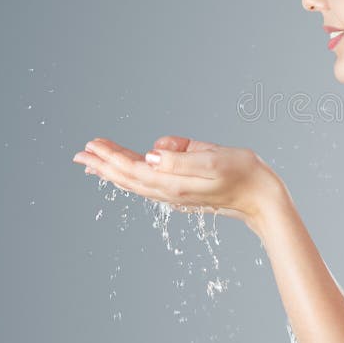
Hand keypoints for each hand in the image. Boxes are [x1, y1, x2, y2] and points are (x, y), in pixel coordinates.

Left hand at [72, 135, 286, 234]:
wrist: (262, 198)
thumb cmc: (244, 173)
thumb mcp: (213, 159)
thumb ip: (180, 158)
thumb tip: (150, 155)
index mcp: (174, 183)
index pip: (133, 168)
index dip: (110, 156)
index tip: (92, 144)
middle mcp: (170, 192)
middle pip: (128, 177)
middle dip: (104, 164)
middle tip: (80, 153)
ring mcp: (176, 195)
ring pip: (136, 182)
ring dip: (113, 171)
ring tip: (93, 163)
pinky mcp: (183, 193)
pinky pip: (148, 184)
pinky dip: (131, 177)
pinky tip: (127, 174)